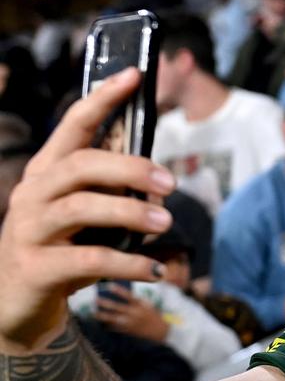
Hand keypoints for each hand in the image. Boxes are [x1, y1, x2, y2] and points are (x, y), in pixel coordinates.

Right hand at [0, 67, 173, 352]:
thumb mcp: (85, 218)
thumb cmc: (62, 251)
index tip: (135, 74)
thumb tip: (159, 182)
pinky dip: (128, 264)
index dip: (103, 99)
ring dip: (131, 213)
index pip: (73, 126)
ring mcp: (29, 230)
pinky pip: (88, 260)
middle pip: (80, 165)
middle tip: (171, 182)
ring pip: (82, 209)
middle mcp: (33, 195)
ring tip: (166, 221)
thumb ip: (111, 194)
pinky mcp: (36, 267)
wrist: (18, 305)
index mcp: (46, 173)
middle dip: (128, 168)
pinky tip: (155, 271)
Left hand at [94, 286, 168, 342]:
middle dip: (106, 303)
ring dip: (104, 316)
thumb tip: (121, 294)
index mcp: (141, 305)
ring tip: (95, 313)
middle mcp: (135, 313)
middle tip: (96, 299)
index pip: (129, 296)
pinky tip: (103, 323)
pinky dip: (109, 325)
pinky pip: (117, 328)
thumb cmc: (153, 315)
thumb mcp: (148, 305)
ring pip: (114, 319)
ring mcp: (132, 323)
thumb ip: (136, 300)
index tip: (109, 285)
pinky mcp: (130, 331)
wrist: (162, 331)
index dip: (119, 291)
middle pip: (118, 307)